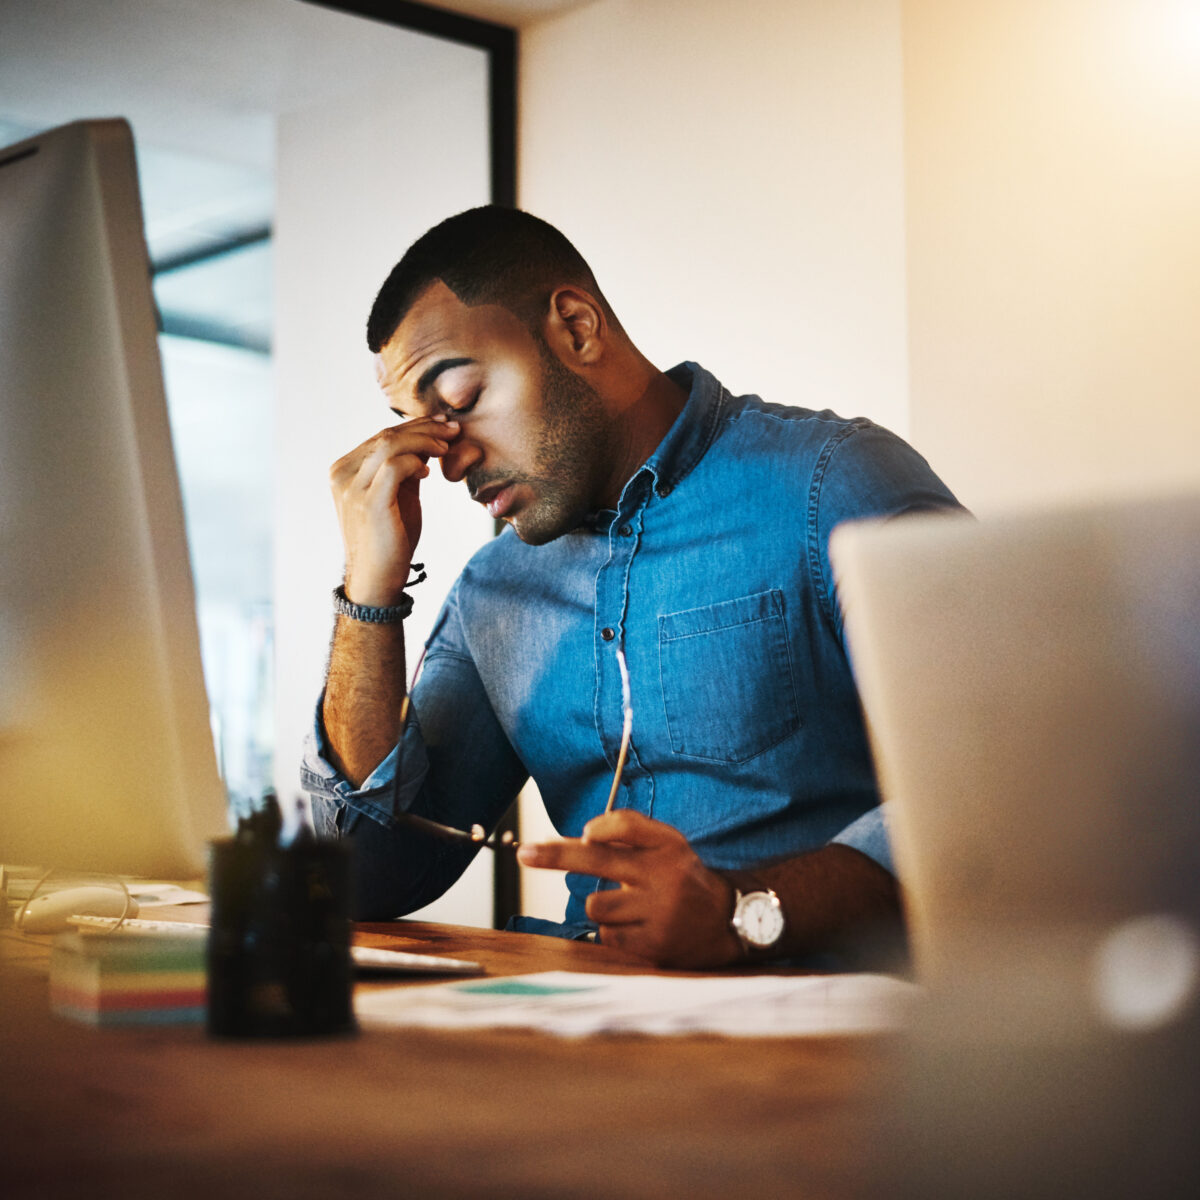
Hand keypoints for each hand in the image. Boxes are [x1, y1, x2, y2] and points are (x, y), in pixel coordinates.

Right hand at [329, 417, 458, 605]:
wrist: (377, 579)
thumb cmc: (390, 538)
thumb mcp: (399, 494)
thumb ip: (408, 467)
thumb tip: (429, 439)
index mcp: (344, 469)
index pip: (382, 436)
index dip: (415, 425)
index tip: (442, 423)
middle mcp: (342, 474)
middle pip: (386, 436)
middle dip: (425, 428)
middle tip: (453, 429)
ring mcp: (351, 488)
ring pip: (390, 445)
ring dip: (424, 441)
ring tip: (447, 446)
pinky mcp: (368, 502)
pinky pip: (394, 467)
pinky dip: (415, 462)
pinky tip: (428, 472)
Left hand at [518, 810, 741, 967]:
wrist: (727, 921)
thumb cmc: (681, 875)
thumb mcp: (667, 842)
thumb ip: (630, 829)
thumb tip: (584, 834)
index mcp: (666, 846)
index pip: (628, 826)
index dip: (604, 827)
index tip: (584, 833)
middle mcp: (663, 876)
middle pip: (598, 860)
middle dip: (555, 856)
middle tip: (524, 853)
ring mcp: (658, 914)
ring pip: (597, 905)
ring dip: (601, 906)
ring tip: (628, 906)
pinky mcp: (654, 946)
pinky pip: (607, 936)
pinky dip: (614, 931)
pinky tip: (637, 927)